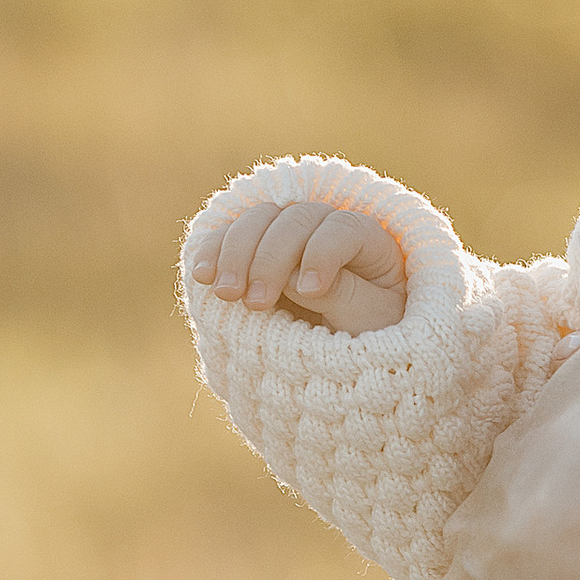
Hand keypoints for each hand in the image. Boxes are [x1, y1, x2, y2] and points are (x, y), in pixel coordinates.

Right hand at [188, 197, 407, 335]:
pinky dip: (214, 251)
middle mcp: (328, 228)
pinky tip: (202, 276)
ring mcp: (290, 237)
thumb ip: (342, 295)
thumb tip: (294, 276)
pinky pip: (230, 237)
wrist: (355, 360)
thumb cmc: (376, 339)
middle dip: (270, 258)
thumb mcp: (372, 322)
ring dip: (235, 252)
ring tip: (224, 294)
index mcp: (369, 241)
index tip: (310, 292)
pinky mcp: (258, 252)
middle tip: (254, 301)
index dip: (323, 254)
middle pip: (295, 219)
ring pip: (259, 219)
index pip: (343, 228)